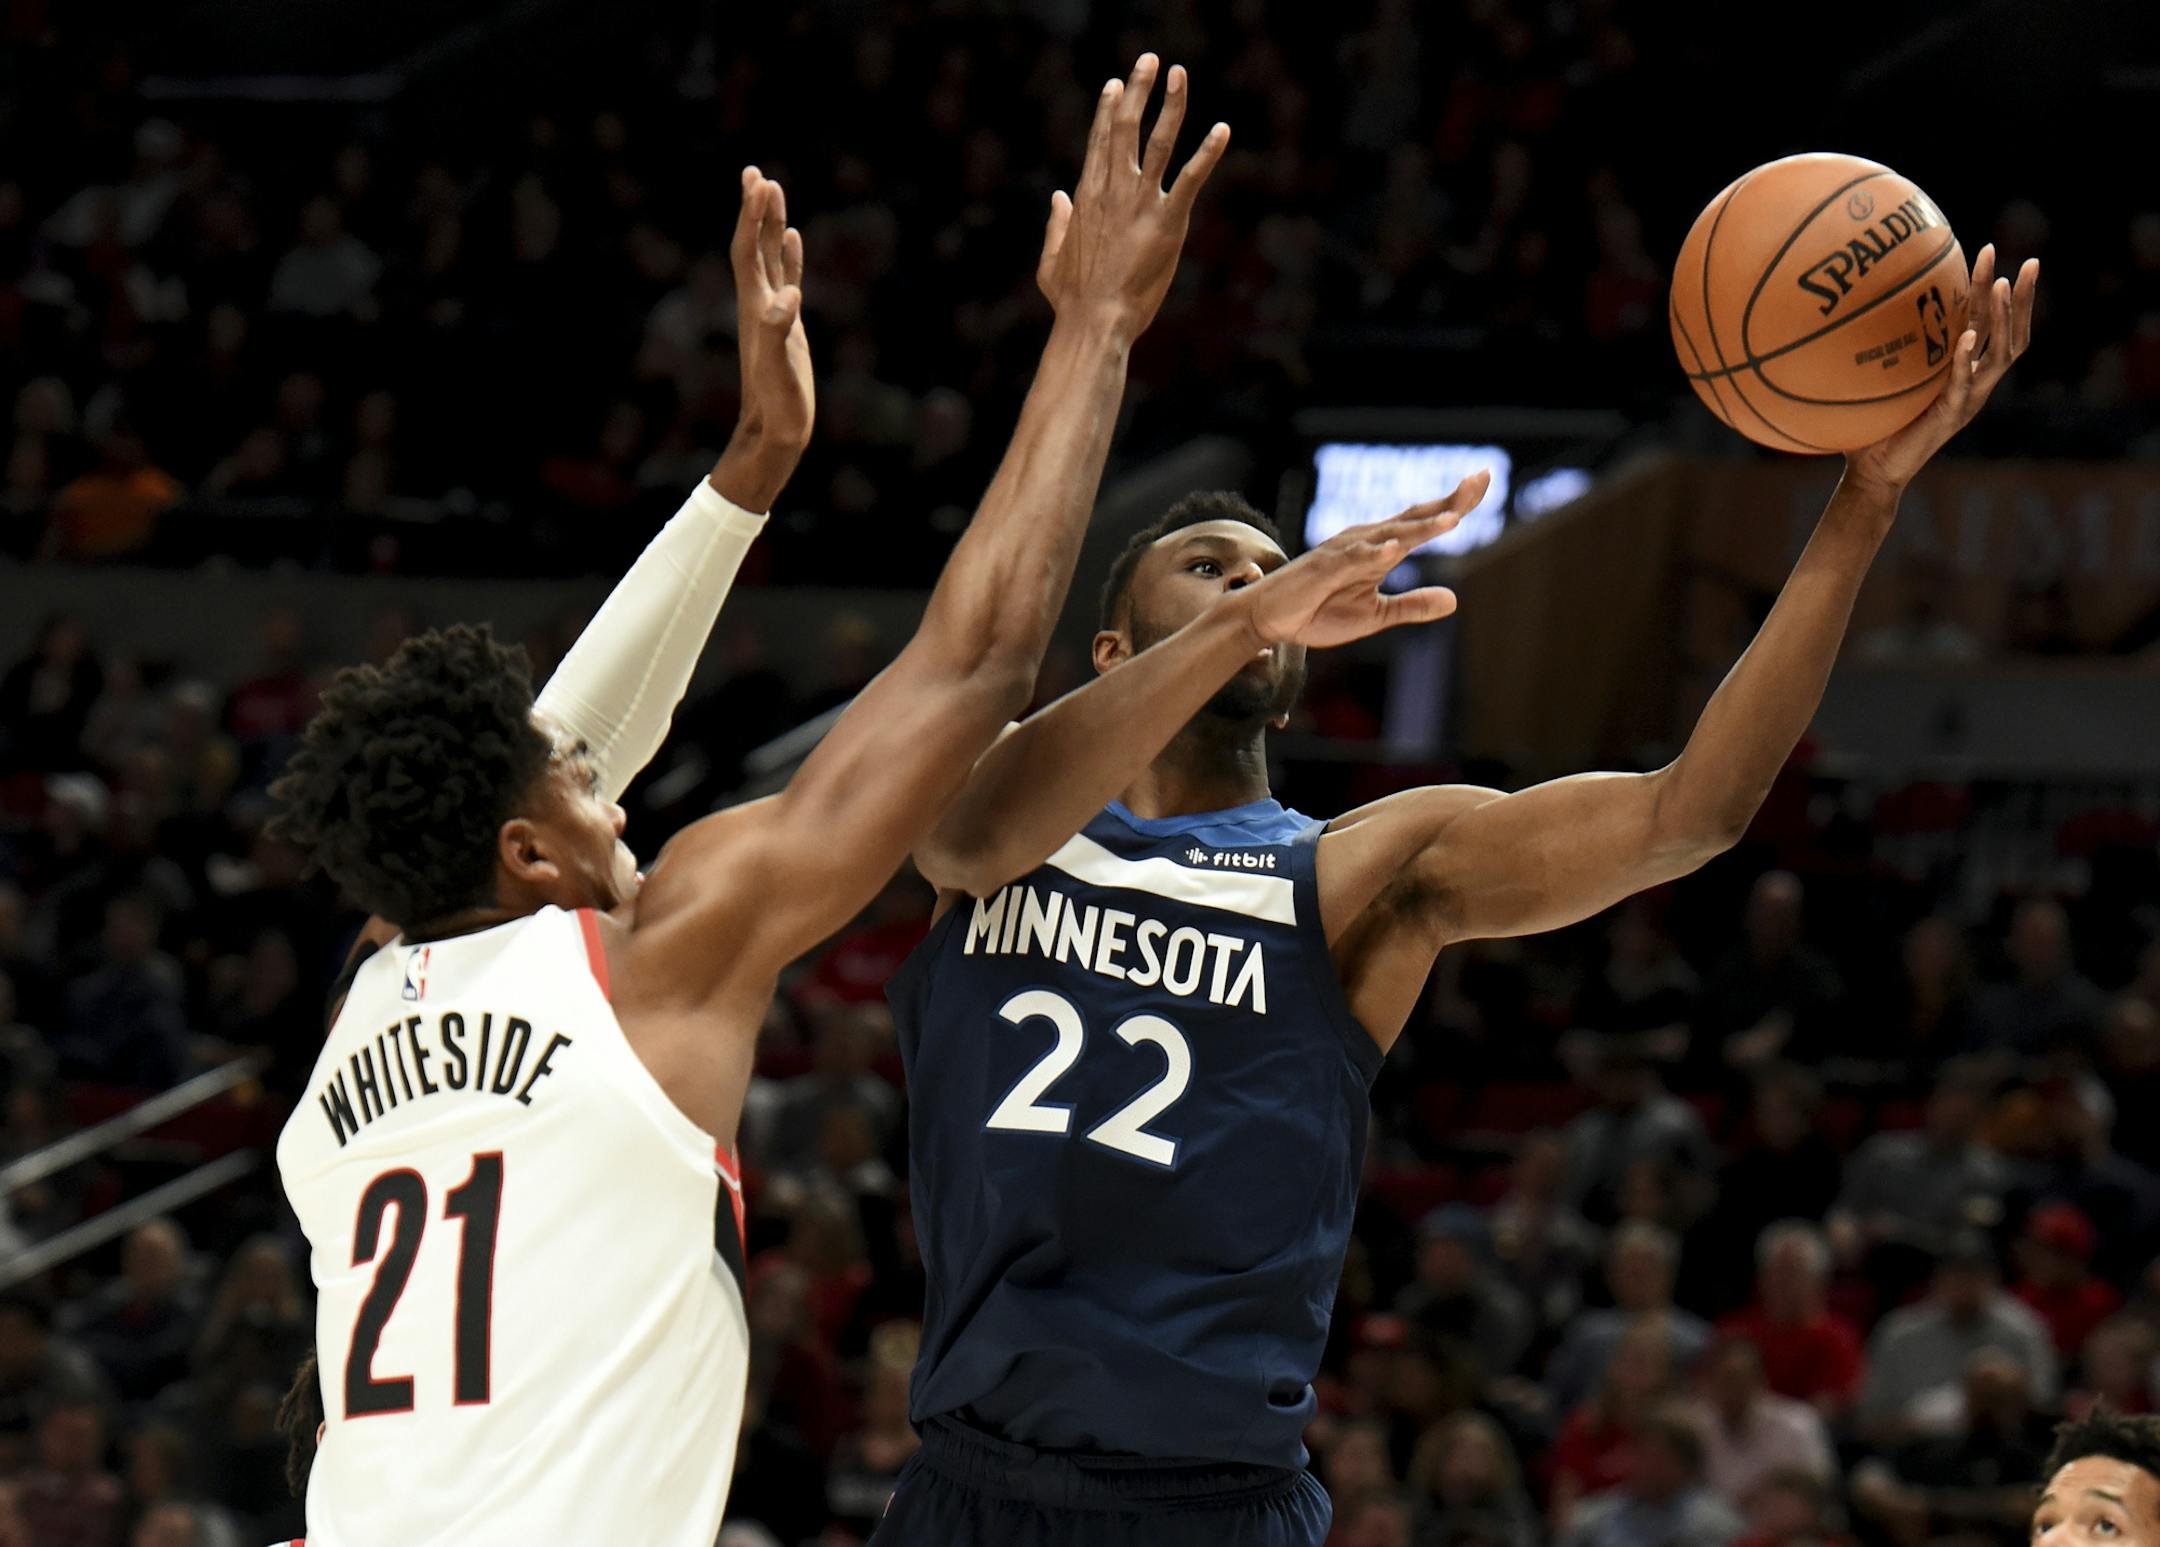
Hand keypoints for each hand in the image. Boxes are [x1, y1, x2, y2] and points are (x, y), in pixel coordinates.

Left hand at [710, 167, 814, 511]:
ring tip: (773, 190)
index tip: (758, 181)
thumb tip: (788, 296)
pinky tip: (792, 239)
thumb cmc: (778, 404)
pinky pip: (786, 279)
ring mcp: (773, 313)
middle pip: (752, 245)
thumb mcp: (779, 368)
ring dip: (769, 225)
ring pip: (768, 258)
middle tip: (756, 173)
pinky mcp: (787, 325)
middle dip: (755, 210)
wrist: (775, 432)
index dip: (751, 216)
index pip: (748, 250)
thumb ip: (780, 331)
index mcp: (755, 307)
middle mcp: (759, 304)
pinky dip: (788, 256)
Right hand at [1036, 54, 1228, 341]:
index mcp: (1087, 196)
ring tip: (1179, 74)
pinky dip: (1208, 152)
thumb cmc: (1072, 300)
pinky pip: (1192, 179)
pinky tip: (1222, 130)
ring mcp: (1141, 203)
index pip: (1099, 140)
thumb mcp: (1051, 260)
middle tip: (1149, 59)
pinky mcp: (1168, 222)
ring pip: (1158, 141)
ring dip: (1170, 104)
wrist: (1094, 321)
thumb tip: (1056, 198)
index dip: (1109, 108)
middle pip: (1125, 127)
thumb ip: (1054, 226)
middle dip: (1137, 89)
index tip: (1116, 84)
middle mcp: (1113, 190)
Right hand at [1235, 472, 1491, 648]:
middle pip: (1414, 516)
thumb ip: (1413, 606)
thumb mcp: (1376, 615)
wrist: (1270, 618)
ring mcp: (1345, 552)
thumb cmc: (1317, 612)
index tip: (1483, 481)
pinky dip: (1374, 553)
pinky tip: (1395, 549)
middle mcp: (1366, 541)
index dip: (1454, 503)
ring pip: (1390, 534)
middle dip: (1449, 500)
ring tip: (1454, 518)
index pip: (1423, 520)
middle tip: (1481, 478)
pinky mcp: (1325, 568)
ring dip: (1421, 527)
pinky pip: (1353, 558)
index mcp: (1380, 550)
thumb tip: (1454, 600)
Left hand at [1846, 242, 2037, 494]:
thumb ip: (1883, 348)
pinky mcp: (1951, 415)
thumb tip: (1850, 304)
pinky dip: (1966, 361)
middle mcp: (1974, 382)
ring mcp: (1968, 399)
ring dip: (2004, 318)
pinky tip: (1966, 338)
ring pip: (2001, 354)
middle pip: (2010, 333)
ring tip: (2003, 286)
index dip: (1997, 292)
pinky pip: (1963, 384)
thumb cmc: (1874, 423)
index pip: (1987, 323)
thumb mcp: (1883, 377)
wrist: (1872, 472)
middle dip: (2021, 297)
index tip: (1993, 253)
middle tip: (2029, 262)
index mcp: (1963, 370)